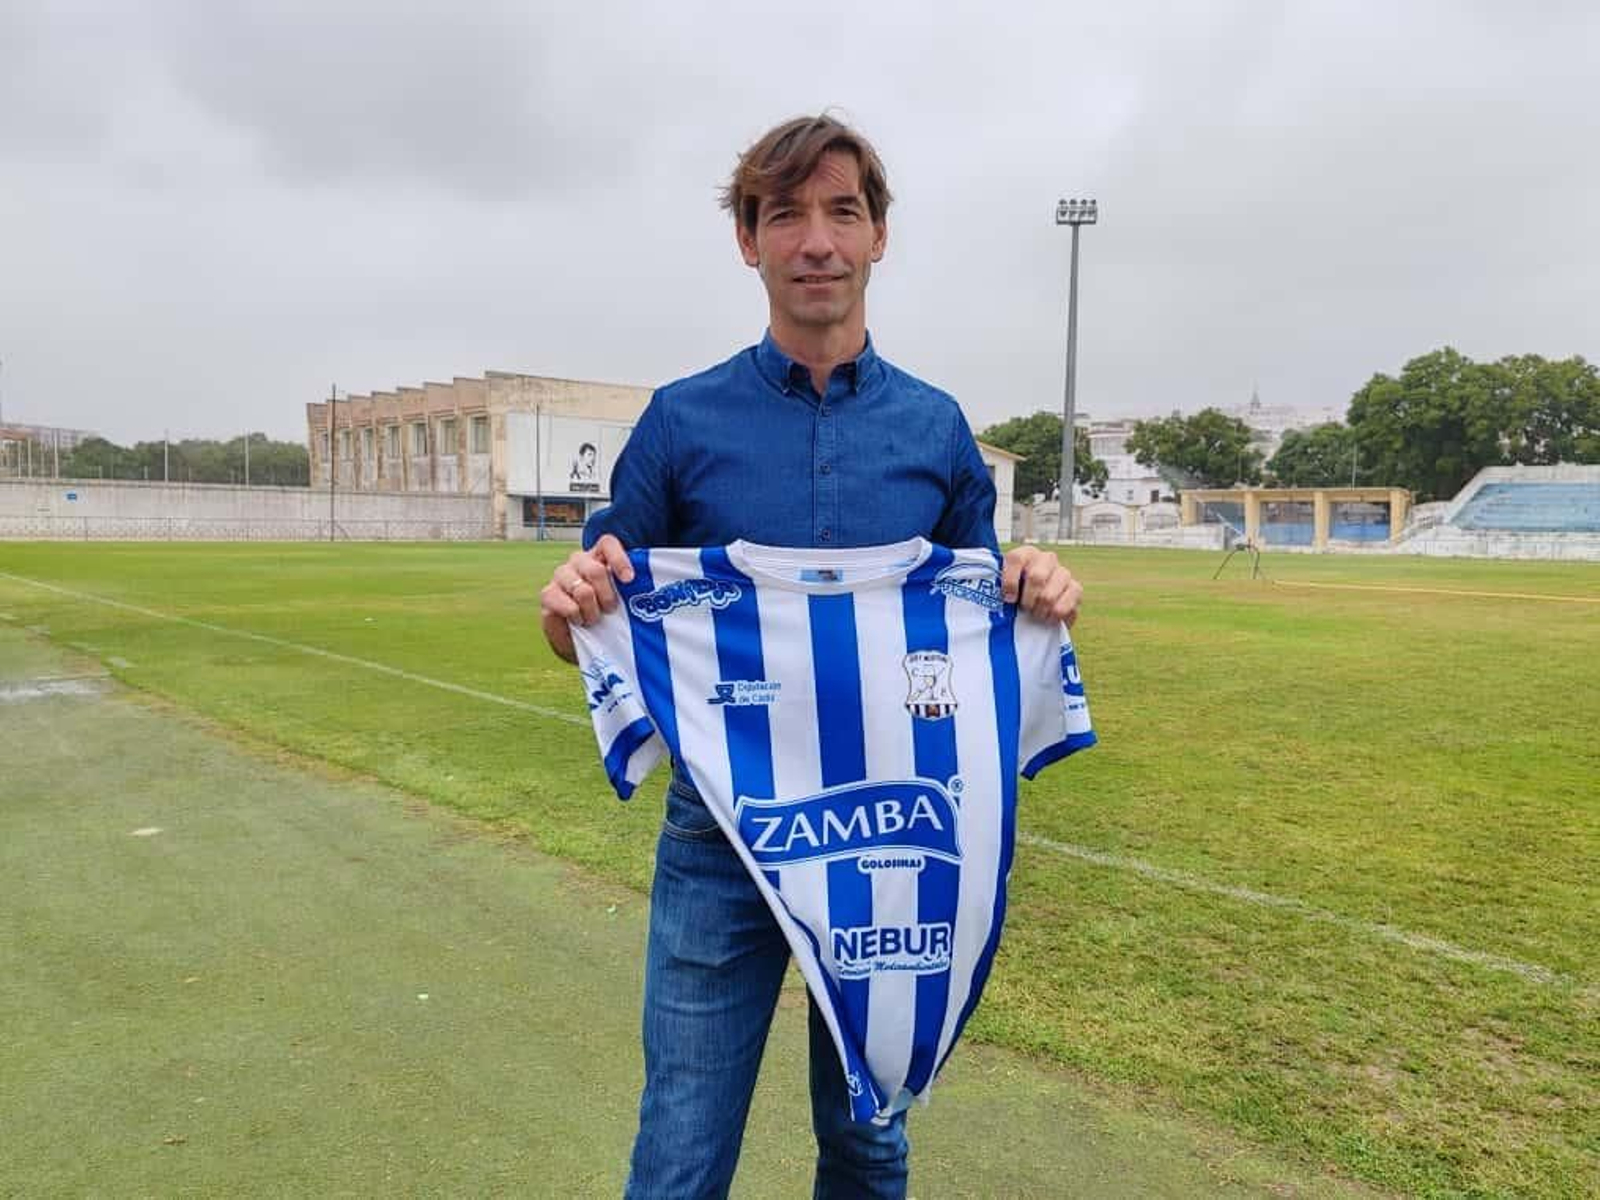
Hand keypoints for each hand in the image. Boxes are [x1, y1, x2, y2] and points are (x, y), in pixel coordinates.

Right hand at [539, 534, 634, 663]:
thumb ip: (630, 593)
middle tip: (611, 610)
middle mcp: (579, 562)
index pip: (606, 544)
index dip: (618, 559)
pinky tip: (578, 621)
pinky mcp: (548, 594)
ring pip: (581, 589)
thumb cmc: (606, 618)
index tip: (629, 580)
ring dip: (591, 609)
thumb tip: (647, 595)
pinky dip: (575, 615)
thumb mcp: (623, 604)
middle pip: (596, 570)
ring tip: (594, 620)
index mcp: (599, 558)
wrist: (582, 641)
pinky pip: (564, 602)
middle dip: (607, 596)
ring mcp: (561, 576)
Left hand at [1001, 545, 1082, 626]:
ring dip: (1039, 611)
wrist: (1038, 608)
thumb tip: (1005, 598)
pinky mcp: (1076, 589)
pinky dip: (1052, 617)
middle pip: (1036, 577)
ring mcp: (1063, 573)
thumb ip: (999, 587)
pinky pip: (1063, 607)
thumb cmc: (1018, 596)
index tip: (1008, 599)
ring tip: (1035, 615)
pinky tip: (1048, 618)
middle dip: (1027, 600)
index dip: (1010, 581)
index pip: (1017, 559)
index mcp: (1027, 554)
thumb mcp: (1005, 588)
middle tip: (1024, 609)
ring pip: (1048, 595)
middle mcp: (1047, 559)